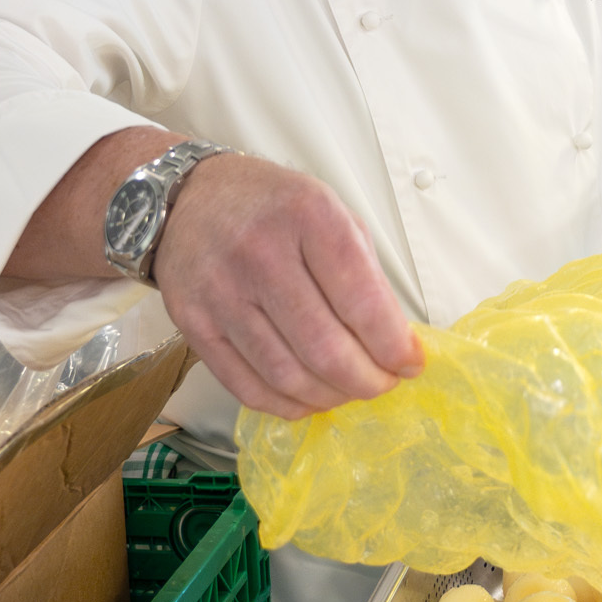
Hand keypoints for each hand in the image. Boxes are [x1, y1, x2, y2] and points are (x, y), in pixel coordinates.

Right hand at [153, 154, 423, 418]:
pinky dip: (287, 405)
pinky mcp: (193, 323)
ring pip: (287, 376)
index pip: (363, 301)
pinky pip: (246, 387)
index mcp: (307, 217)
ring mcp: (221, 292)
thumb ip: (364, 274)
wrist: (190, 196)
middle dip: (368, 381)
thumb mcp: (331, 212)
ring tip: (349, 390)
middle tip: (384, 383)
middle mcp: (260, 254)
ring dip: (330, 397)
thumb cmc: (272, 206)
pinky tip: (309, 398)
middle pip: (325, 349)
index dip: (394, 345)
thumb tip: (394, 343)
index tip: (411, 362)